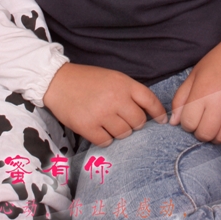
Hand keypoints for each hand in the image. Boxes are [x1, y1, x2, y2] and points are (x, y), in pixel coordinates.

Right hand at [43, 62, 167, 145]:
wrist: (57, 81)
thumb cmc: (87, 80)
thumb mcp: (113, 78)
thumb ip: (129, 92)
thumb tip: (148, 112)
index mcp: (123, 83)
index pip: (150, 101)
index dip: (159, 113)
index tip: (162, 121)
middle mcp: (115, 98)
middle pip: (138, 122)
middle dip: (135, 124)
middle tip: (124, 120)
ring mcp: (101, 113)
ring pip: (124, 134)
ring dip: (119, 132)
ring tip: (108, 123)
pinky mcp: (87, 126)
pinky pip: (106, 142)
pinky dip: (105, 139)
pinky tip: (98, 129)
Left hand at [169, 34, 220, 142]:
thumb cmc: (217, 62)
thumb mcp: (194, 75)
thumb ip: (181, 98)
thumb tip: (174, 121)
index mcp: (202, 92)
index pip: (188, 123)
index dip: (187, 123)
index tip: (192, 116)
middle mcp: (219, 102)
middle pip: (205, 134)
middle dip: (200, 131)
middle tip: (203, 122)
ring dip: (216, 134)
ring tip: (216, 124)